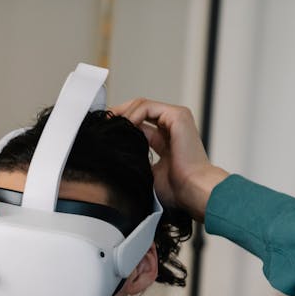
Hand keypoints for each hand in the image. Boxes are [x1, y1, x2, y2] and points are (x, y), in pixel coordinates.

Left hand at [110, 98, 228, 221]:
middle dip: (117, 115)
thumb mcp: (146, 173)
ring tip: (110, 127)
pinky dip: (131, 114)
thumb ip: (134, 159)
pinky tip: (123, 127)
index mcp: (166, 140)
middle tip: (102, 124)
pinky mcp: (177, 116)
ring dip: (122, 114)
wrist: (192, 190)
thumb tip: (112, 155)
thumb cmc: (176, 189)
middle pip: (138, 110)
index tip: (102, 131)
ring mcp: (176, 119)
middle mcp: (172, 126)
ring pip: (141, 105)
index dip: (119, 125)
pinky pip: (147, 107)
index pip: (138, 123)